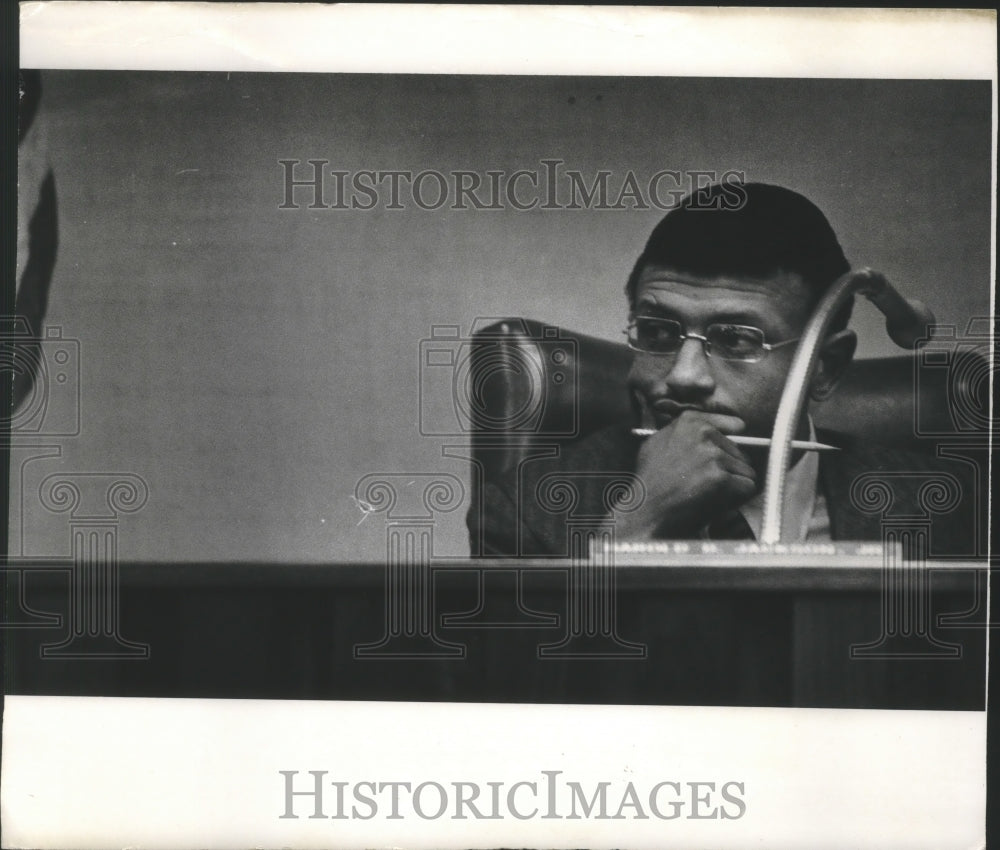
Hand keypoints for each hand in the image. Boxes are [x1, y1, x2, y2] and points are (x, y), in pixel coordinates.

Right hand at [618, 411, 756, 538]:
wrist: (645, 511)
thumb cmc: (649, 482)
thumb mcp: (657, 443)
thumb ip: (683, 433)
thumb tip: (709, 429)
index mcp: (689, 422)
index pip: (734, 424)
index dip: (731, 444)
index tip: (727, 455)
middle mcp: (703, 433)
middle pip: (741, 451)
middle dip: (730, 468)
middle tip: (707, 483)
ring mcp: (713, 455)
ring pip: (745, 469)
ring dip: (733, 484)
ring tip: (708, 493)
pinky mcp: (721, 478)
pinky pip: (748, 486)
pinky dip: (737, 498)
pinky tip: (716, 501)